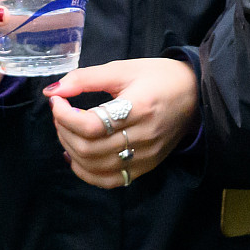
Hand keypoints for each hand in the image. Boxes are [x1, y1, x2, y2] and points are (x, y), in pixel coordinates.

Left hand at [46, 57, 198, 188]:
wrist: (196, 94)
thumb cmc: (160, 76)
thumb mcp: (123, 69)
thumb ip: (86, 78)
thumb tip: (53, 91)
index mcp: (139, 108)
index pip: (91, 125)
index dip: (65, 115)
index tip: (57, 100)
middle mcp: (143, 137)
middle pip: (89, 148)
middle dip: (63, 131)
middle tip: (60, 113)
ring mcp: (145, 157)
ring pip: (94, 166)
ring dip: (70, 149)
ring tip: (67, 130)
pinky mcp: (146, 167)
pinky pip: (109, 180)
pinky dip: (86, 172)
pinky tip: (76, 156)